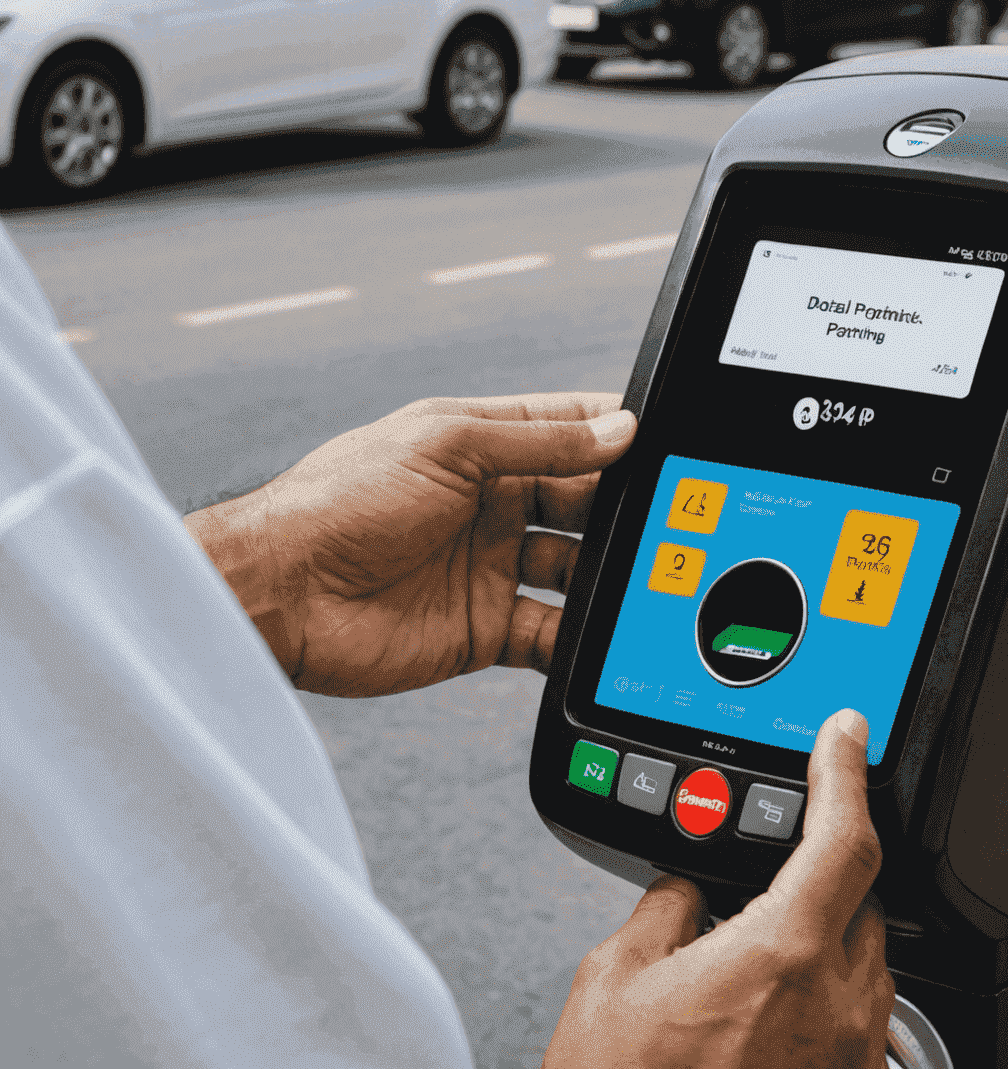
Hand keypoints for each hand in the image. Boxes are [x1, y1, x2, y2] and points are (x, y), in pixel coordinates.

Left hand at [185, 393, 635, 695]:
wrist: (280, 594)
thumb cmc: (337, 502)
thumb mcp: (447, 447)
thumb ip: (538, 441)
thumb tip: (617, 431)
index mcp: (482, 447)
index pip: (568, 430)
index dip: (615, 432)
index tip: (663, 440)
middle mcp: (492, 506)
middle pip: (583, 502)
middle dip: (622, 508)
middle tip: (667, 519)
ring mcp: (490, 568)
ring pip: (577, 570)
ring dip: (607, 575)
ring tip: (642, 579)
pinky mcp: (484, 629)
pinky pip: (550, 634)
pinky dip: (578, 638)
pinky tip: (601, 635)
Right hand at [533, 709, 894, 1068]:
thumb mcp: (619, 965)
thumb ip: (671, 902)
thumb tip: (693, 885)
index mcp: (781, 952)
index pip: (843, 838)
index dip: (846, 774)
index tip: (846, 737)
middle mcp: (833, 1004)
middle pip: (860, 901)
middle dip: (819, 884)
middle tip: (763, 901)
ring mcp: (852, 1058)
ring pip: (870, 965)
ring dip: (829, 948)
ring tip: (760, 977)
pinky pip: (869, 1030)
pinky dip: (835, 1012)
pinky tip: (780, 1026)